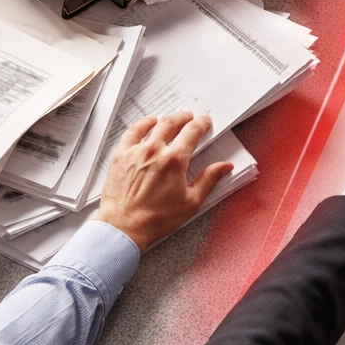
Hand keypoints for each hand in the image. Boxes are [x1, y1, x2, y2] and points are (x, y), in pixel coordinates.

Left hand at [94, 111, 232, 252]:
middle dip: (184, 117)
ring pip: (153, 125)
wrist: (123, 227)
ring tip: (172, 119)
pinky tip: (147, 123)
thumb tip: (224, 167)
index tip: (204, 122)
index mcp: (175, 160)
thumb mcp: (191, 202)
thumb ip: (209, 179)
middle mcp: (155, 151)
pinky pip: (132, 132)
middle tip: (190, 117)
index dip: (201, 124)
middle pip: (173, 123)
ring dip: (166, 119)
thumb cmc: (155, 219)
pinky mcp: (120, 156)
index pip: (192, 132)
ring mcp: (136, 151)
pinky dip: (142, 124)